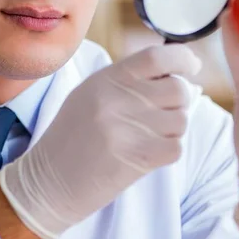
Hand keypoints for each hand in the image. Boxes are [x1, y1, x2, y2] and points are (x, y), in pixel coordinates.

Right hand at [0, 45, 201, 238]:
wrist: (47, 182)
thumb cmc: (71, 138)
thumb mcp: (90, 95)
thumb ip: (128, 82)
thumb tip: (178, 76)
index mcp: (106, 79)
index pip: (157, 56)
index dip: (182, 59)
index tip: (191, 67)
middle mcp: (117, 98)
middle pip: (178, 89)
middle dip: (178, 103)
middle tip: (161, 115)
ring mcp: (127, 128)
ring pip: (181, 120)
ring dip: (172, 130)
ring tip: (146, 137)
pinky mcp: (136, 157)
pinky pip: (176, 148)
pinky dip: (168, 152)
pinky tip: (146, 154)